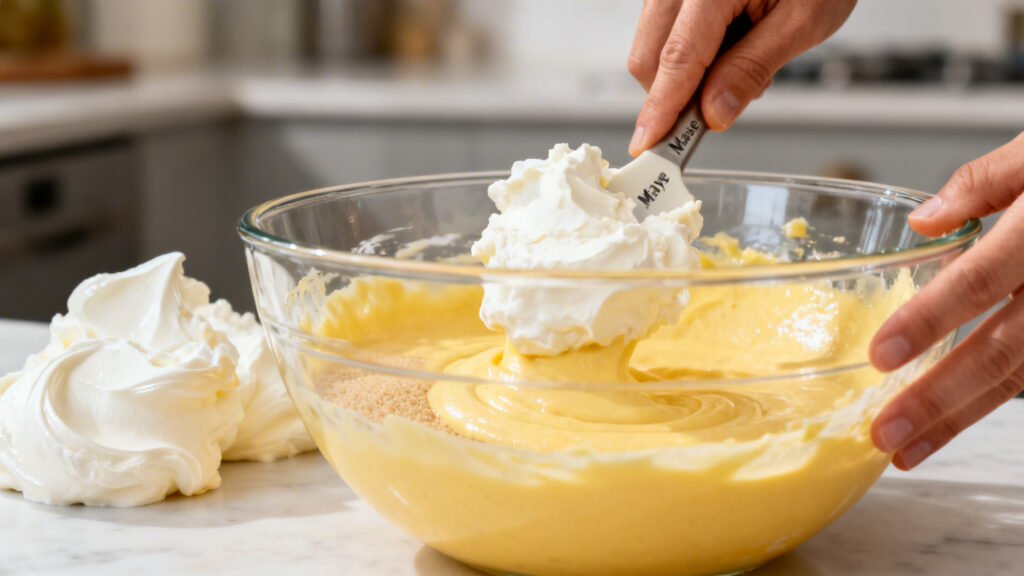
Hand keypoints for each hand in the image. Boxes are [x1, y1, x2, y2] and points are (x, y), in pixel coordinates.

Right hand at [627, 0, 855, 154]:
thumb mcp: (801, 21)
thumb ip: (752, 68)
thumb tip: (713, 111)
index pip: (678, 57)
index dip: (663, 106)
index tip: (651, 143)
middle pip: (650, 58)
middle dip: (677, 95)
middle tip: (723, 106)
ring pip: (653, 51)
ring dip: (688, 77)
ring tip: (741, 62)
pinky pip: (665, 37)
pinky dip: (692, 58)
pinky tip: (729, 48)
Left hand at [870, 132, 1023, 469]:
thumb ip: (983, 183)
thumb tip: (921, 222)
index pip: (980, 281)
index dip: (931, 320)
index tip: (881, 355)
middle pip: (1002, 351)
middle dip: (940, 398)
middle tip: (884, 433)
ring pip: (1021, 377)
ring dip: (962, 416)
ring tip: (909, 448)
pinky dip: (997, 401)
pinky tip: (951, 426)